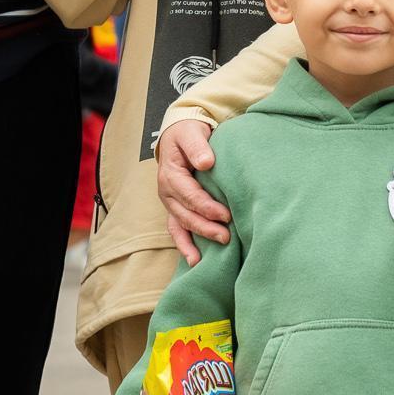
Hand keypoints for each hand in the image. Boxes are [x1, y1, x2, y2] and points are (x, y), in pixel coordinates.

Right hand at [156, 121, 228, 263]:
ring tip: (209, 256)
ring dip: (195, 241)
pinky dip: (184, 246)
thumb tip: (206, 163)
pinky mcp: (175, 208)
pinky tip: (195, 261)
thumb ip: (197, 147)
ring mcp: (170, 202)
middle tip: (226, 237)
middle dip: (205, 228)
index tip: (226, 215)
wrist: (180, 134)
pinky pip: (177, 230)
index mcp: (170, 173)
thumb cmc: (188, 133)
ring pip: (180, 225)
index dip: (206, 206)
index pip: (189, 194)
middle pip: (185, 214)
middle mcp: (166, 191)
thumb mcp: (192, 133)